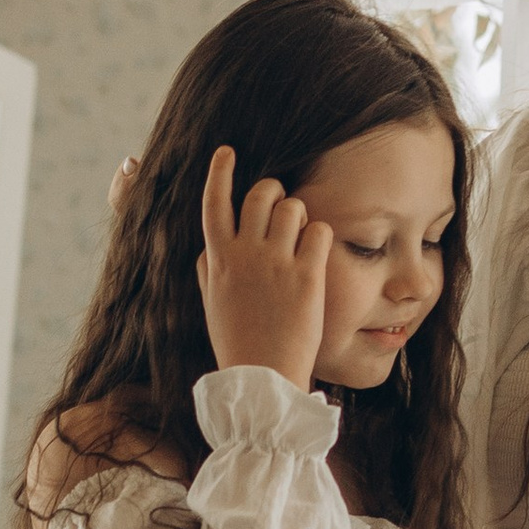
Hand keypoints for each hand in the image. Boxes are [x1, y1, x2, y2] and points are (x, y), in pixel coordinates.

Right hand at [196, 146, 329, 388]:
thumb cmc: (237, 342)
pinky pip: (319, 231)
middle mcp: (245, 254)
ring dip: (299, 215)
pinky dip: (319, 237)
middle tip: (279, 206)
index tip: (226, 151)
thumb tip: (210, 246)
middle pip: (261, 193)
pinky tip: (315, 255)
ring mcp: (276, 263)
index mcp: (218, 258)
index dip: (219, 171)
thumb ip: (209, 269)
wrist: (262, 377)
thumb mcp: (211, 303)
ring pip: (293, 207)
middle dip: (273, 192)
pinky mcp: (307, 276)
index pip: (214, 202)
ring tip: (298, 239)